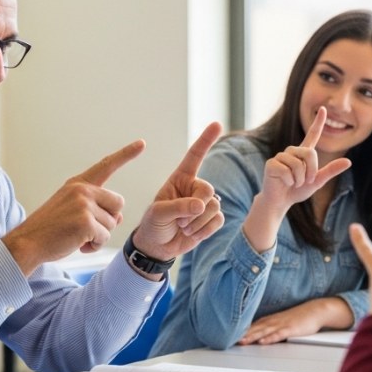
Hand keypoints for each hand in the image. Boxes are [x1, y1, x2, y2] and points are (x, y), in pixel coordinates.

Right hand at [3, 140, 145, 274]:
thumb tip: (119, 217)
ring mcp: (84, 204)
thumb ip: (97, 209)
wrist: (27, 243)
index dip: (126, 154)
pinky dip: (94, 246)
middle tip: (85, 228)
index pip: (106, 165)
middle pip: (118, 204)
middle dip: (108, 220)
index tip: (142, 143)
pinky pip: (104, 237)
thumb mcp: (74, 212)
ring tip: (77, 237)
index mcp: (78, 184)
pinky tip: (78, 244)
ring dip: (99, 236)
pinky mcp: (85, 222)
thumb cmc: (51, 230)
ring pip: (112, 223)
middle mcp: (82, 190)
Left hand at [130, 122, 224, 261]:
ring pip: (214, 207)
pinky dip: (205, 230)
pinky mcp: (210, 219)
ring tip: (182, 227)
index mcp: (180, 179)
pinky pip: (219, 220)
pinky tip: (192, 234)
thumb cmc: (153, 224)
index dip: (205, 140)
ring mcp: (204, 204)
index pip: (195, 156)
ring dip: (197, 222)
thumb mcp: (159, 213)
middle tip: (179, 220)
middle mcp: (194, 188)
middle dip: (195, 208)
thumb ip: (179, 207)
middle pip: (208, 189)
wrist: (157, 247)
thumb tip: (202, 206)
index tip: (217, 123)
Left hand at [238, 297, 353, 345]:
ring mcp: (282, 324)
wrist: (315, 311)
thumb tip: (257, 334)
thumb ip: (270, 328)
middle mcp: (274, 321)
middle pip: (255, 328)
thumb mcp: (282, 322)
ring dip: (253, 336)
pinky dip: (270, 338)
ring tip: (242, 341)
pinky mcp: (292, 329)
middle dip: (243, 334)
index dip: (241, 331)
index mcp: (270, 320)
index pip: (252, 325)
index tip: (229, 336)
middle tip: (230, 339)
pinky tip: (263, 342)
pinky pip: (279, 334)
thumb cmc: (299, 318)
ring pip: (264, 331)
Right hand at [259, 107, 351, 211]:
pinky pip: (287, 171)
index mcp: (303, 153)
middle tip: (303, 181)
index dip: (318, 122)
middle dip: (311, 171)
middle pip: (310, 153)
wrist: (280, 202)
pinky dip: (289, 181)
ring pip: (298, 164)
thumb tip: (349, 161)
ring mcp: (280, 156)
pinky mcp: (271, 164)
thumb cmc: (297, 191)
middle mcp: (292, 152)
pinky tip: (283, 183)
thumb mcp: (317, 181)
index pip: (312, 135)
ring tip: (292, 183)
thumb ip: (331, 171)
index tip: (323, 108)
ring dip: (299, 179)